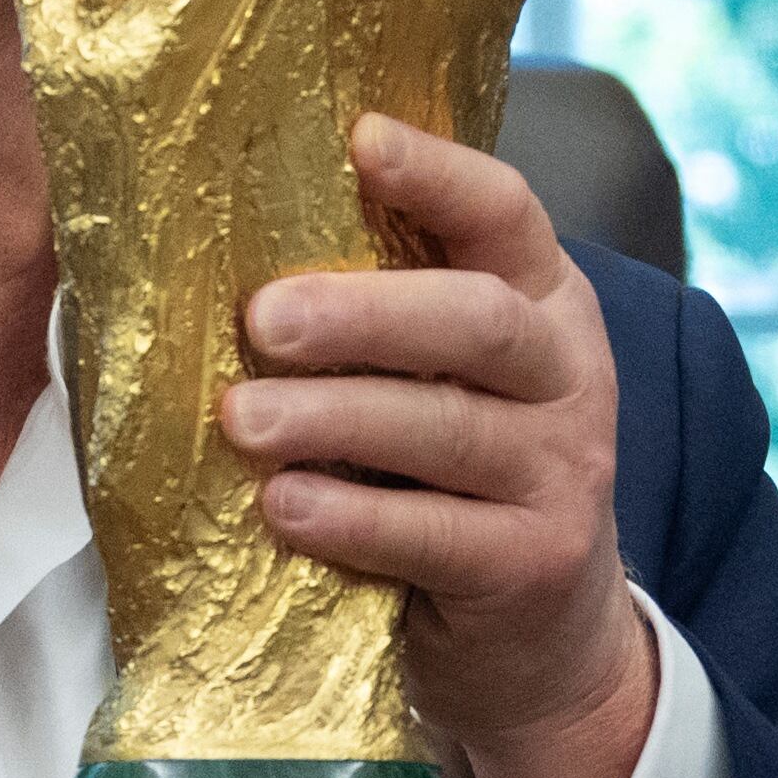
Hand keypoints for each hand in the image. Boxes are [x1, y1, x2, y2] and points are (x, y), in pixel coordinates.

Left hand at [216, 115, 656, 777]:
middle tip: (262, 318)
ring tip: (242, 418)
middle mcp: (567, 374)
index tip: (359, 138)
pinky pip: (437, 535)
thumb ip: (372, 314)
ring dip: (336, 418)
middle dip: (365, 313)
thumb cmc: (449, 477)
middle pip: (478, 322)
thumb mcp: (435, 379)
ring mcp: (563, 473)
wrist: (540, 638)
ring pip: (449, 430)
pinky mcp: (535, 566)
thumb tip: (210, 249)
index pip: (506, 213)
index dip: (439, 173)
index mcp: (539, 301)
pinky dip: (354, 521)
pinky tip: (284, 508)